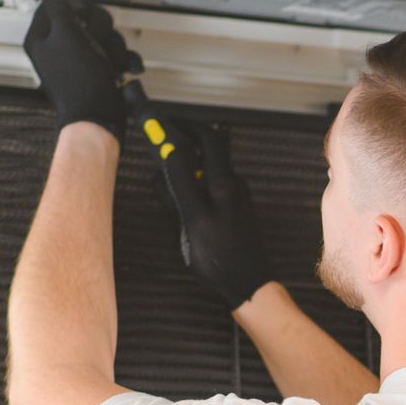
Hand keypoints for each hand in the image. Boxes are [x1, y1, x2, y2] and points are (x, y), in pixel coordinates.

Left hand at [22, 0, 140, 138]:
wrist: (99, 119)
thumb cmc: (80, 82)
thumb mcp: (66, 34)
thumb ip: (59, 6)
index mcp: (42, 37)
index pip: (54, 1)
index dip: (72, 0)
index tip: (83, 8)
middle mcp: (59, 46)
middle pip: (84, 16)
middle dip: (99, 27)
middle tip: (96, 39)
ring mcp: (81, 58)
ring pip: (104, 34)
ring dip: (113, 46)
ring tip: (112, 63)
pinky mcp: (99, 69)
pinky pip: (115, 53)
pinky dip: (123, 60)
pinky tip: (123, 69)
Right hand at [154, 121, 275, 308]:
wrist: (247, 284)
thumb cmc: (221, 256)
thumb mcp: (193, 217)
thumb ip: (182, 180)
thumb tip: (171, 147)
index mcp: (224, 181)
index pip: (206, 136)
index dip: (183, 123)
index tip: (160, 119)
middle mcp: (232, 184)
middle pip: (203, 152)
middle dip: (178, 151)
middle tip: (157, 156)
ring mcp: (232, 197)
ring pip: (201, 174)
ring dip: (181, 178)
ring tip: (171, 204)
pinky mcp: (229, 210)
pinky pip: (205, 192)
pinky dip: (189, 195)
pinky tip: (182, 216)